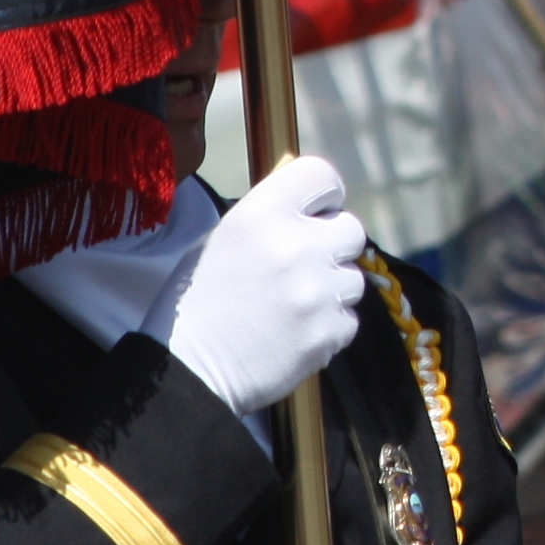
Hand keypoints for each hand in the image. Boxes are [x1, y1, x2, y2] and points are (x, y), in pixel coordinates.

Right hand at [140, 155, 368, 413]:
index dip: (323, 195)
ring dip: (331, 288)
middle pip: (352, 228)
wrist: (191, 369)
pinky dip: (329, 325)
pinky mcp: (331, 331)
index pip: (322, 176)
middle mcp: (298, 245)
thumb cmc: (197, 301)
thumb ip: (268, 219)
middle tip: (305, 264)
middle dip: (332, 244)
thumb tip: (307, 211)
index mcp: (264, 213)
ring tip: (294, 305)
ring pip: (353, 277)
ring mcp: (319, 290)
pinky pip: (349, 318)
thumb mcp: (221, 240)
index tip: (316, 213)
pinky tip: (296, 332)